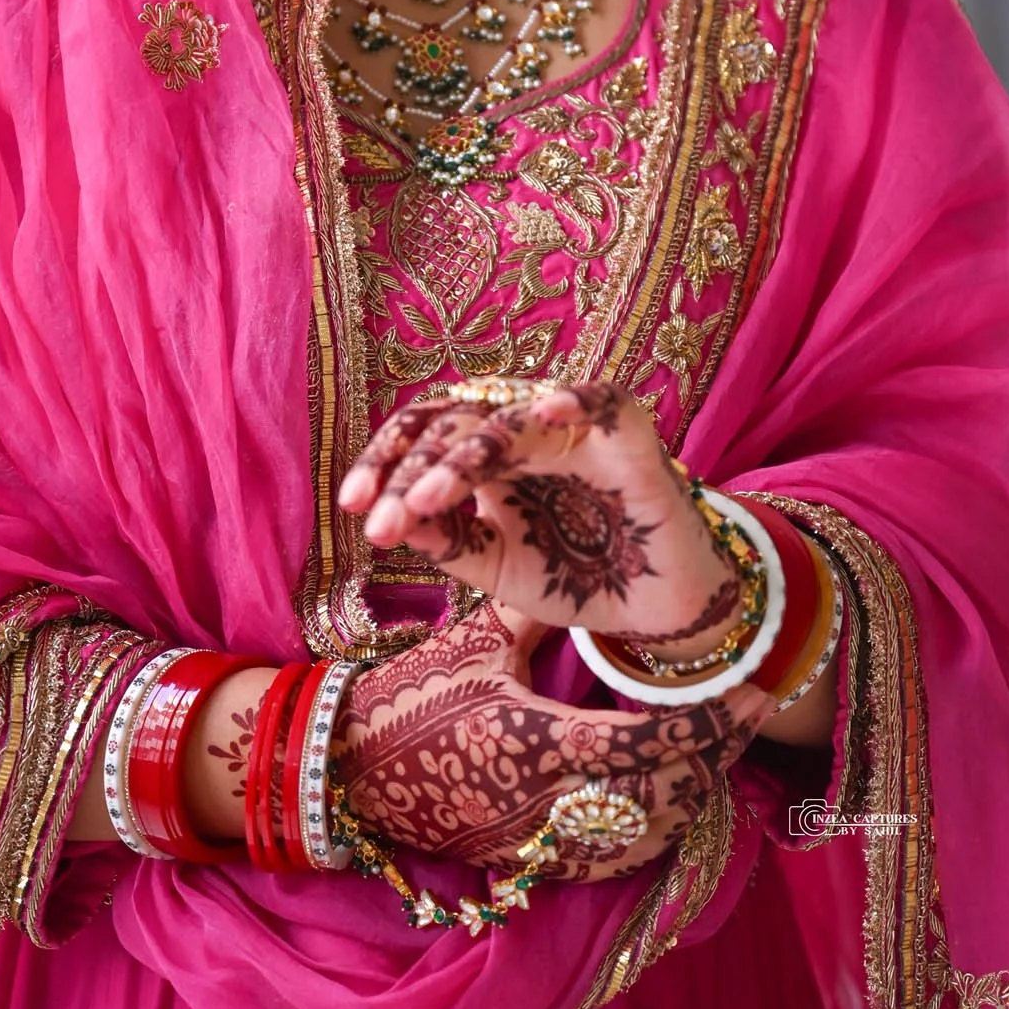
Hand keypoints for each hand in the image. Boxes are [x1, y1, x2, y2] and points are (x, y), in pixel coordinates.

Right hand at [331, 598, 775, 879]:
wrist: (345, 770)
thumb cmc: (407, 696)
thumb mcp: (477, 641)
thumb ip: (543, 612)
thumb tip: (593, 580)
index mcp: (541, 743)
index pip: (654, 742)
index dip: (712, 721)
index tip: (751, 689)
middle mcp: (549, 806)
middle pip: (668, 795)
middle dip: (716, 756)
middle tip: (749, 713)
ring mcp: (541, 844)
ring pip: (649, 835)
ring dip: (692, 794)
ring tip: (717, 749)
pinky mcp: (528, 864)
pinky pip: (613, 861)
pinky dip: (652, 830)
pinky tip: (667, 797)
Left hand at [338, 382, 741, 647]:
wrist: (655, 609)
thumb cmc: (576, 577)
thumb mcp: (496, 567)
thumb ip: (447, 542)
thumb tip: (384, 520)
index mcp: (486, 456)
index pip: (426, 436)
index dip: (386, 463)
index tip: (353, 507)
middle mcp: (524, 430)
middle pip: (456, 424)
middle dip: (411, 471)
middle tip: (383, 519)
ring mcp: (574, 426)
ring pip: (509, 419)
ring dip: (464, 456)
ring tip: (428, 497)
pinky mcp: (627, 429)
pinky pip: (599, 400)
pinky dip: (573, 400)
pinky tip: (544, 413)